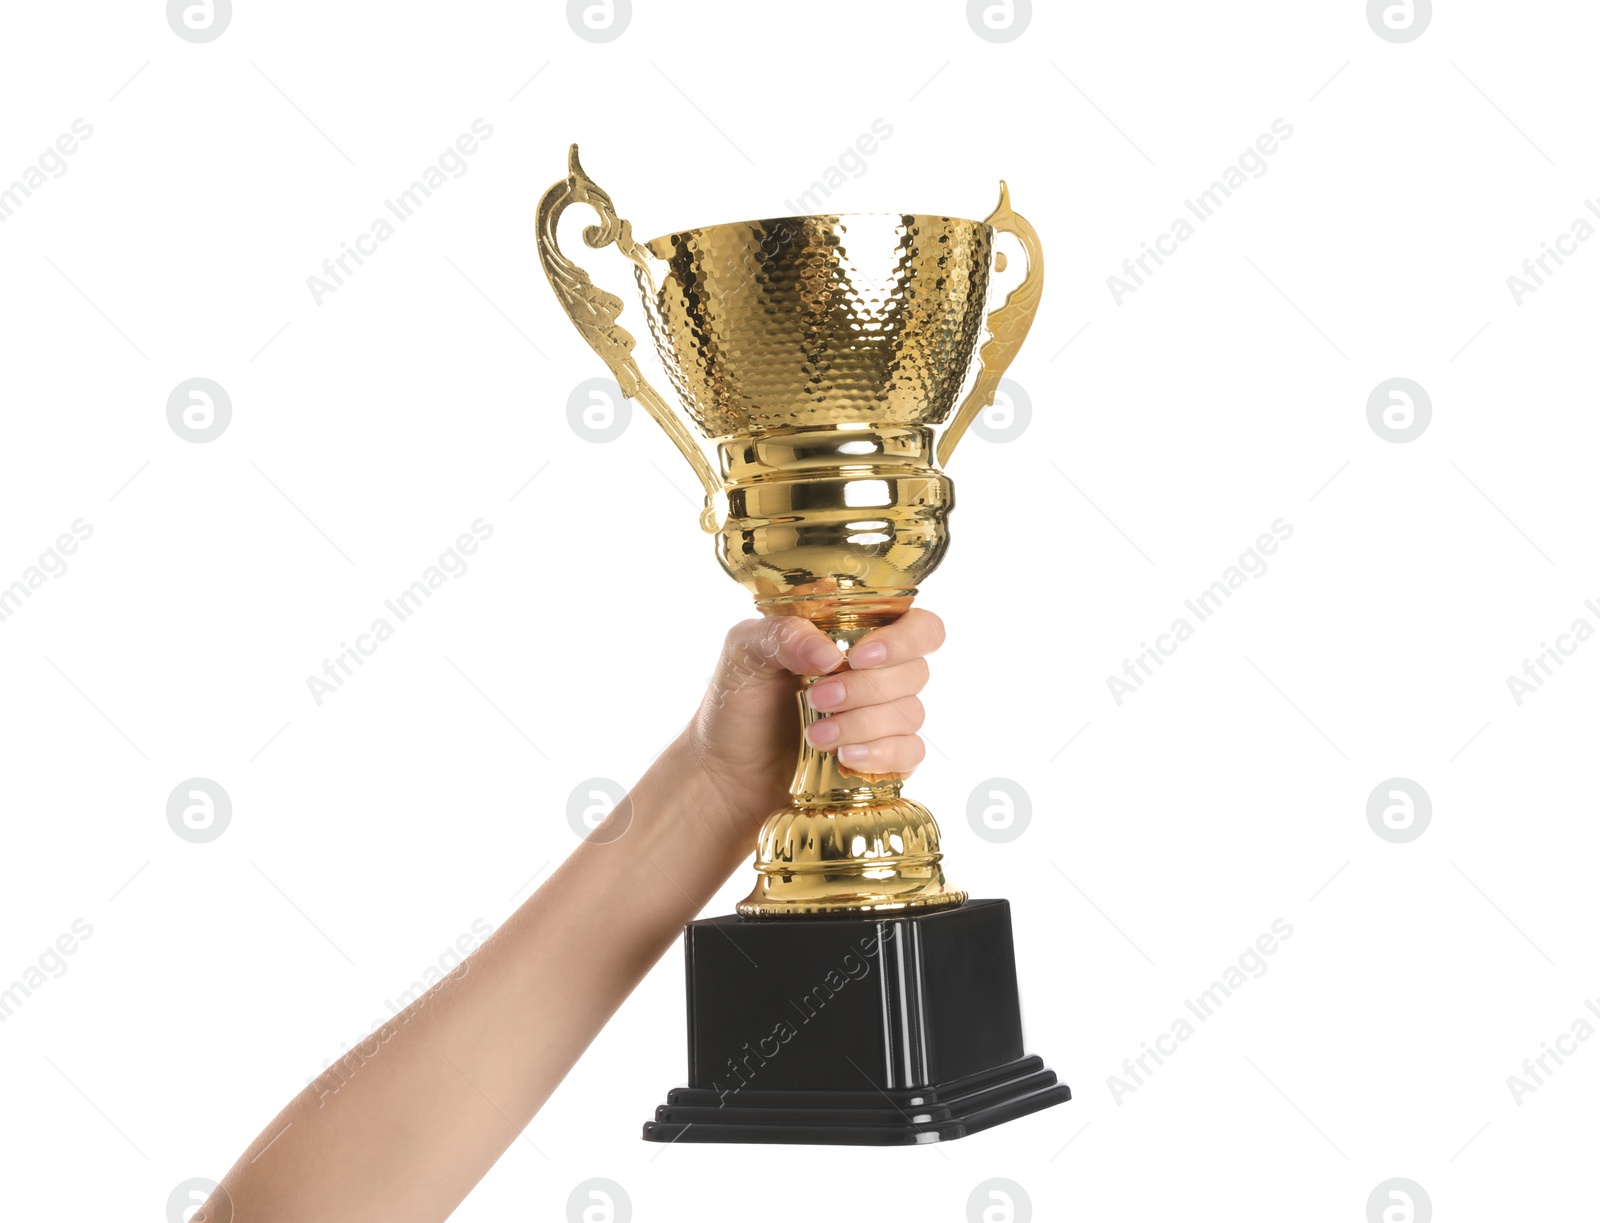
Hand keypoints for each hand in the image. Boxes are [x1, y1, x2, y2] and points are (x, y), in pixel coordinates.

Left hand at [683, 609, 945, 842]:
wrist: (726, 770)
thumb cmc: (738, 702)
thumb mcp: (745, 652)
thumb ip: (783, 635)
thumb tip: (829, 653)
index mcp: (856, 633)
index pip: (918, 626)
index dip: (903, 639)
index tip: (859, 656)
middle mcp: (878, 673)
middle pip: (915, 672)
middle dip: (866, 688)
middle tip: (817, 698)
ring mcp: (884, 718)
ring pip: (910, 714)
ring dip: (863, 724)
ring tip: (814, 736)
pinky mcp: (883, 759)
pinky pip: (910, 755)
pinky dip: (881, 755)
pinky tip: (845, 759)